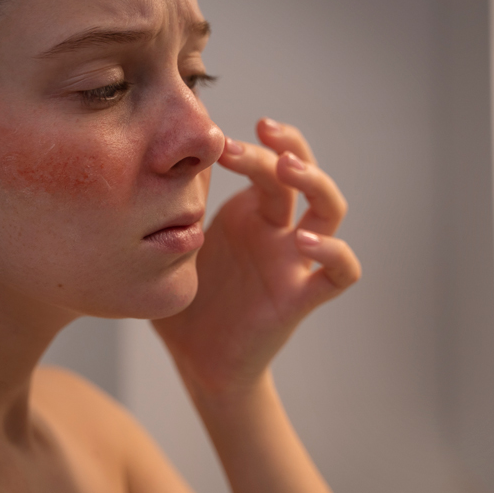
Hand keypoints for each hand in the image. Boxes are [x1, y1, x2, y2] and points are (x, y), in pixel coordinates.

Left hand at [152, 119, 359, 396]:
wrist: (197, 361)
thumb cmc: (185, 302)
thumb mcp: (171, 247)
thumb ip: (170, 208)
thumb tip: (153, 159)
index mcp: (249, 214)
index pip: (267, 162)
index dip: (253, 144)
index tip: (220, 139)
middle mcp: (277, 230)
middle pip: (303, 173)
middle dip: (288, 146)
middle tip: (262, 131)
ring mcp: (292, 260)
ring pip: (330, 210)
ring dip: (317, 182)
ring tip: (288, 168)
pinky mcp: (300, 296)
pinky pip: (340, 273)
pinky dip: (335, 253)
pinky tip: (306, 241)